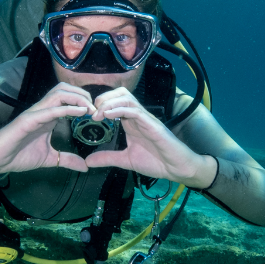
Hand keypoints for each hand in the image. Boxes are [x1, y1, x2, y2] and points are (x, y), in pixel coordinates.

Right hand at [0, 83, 92, 174]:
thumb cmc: (18, 156)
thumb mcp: (50, 159)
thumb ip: (67, 160)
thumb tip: (85, 167)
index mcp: (48, 116)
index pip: (68, 98)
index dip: (84, 101)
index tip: (98, 113)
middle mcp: (42, 110)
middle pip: (64, 89)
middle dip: (82, 94)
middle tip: (95, 108)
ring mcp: (35, 114)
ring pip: (58, 93)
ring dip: (77, 98)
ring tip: (89, 108)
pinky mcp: (27, 120)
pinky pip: (49, 110)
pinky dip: (66, 109)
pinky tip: (80, 112)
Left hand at [81, 88, 216, 186]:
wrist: (177, 169)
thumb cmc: (156, 162)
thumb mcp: (125, 160)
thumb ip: (107, 158)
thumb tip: (87, 161)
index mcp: (131, 122)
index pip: (115, 102)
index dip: (100, 104)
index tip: (88, 115)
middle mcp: (137, 117)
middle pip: (120, 94)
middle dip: (103, 98)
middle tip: (91, 112)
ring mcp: (145, 119)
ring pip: (126, 98)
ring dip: (109, 103)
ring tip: (97, 114)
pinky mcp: (152, 124)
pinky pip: (135, 111)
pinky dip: (119, 110)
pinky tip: (108, 116)